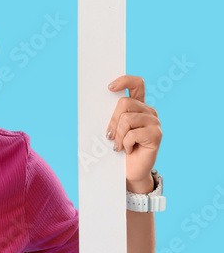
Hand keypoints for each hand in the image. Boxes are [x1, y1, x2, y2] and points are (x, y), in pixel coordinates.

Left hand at [106, 75, 161, 190]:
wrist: (131, 171)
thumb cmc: (120, 149)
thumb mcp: (114, 129)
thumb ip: (112, 116)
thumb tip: (95, 104)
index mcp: (139, 106)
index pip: (137, 84)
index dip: (125, 80)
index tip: (109, 87)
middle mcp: (149, 112)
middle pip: (125, 103)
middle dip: (112, 120)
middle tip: (110, 136)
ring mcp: (154, 123)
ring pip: (127, 119)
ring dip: (118, 135)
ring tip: (119, 146)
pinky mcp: (156, 135)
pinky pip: (133, 134)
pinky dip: (126, 144)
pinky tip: (128, 150)